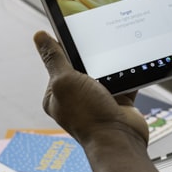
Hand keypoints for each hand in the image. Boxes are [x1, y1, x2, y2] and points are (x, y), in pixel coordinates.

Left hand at [33, 31, 148, 147]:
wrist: (120, 140)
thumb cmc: (88, 117)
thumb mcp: (64, 81)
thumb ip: (54, 58)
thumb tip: (39, 36)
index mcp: (57, 94)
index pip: (59, 63)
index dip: (66, 47)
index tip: (77, 32)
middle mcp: (77, 98)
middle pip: (84, 66)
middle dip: (93, 56)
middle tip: (100, 44)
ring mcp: (99, 100)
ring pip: (106, 72)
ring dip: (112, 65)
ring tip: (116, 58)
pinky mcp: (119, 101)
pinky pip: (125, 80)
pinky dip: (129, 73)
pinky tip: (132, 66)